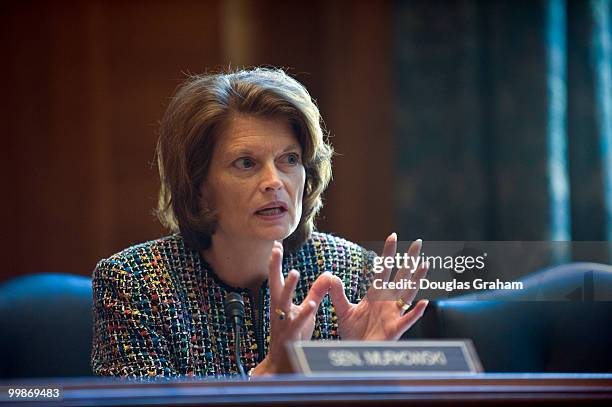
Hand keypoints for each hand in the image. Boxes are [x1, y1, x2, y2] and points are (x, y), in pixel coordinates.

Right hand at [251, 241, 331, 374]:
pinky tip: (311, 304)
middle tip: (275, 250)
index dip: (275, 262)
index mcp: (281, 303)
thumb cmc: (293, 334)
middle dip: (274, 267)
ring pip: (283, 302)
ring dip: (288, 287)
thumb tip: (328, 274)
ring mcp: (283, 322)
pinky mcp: (291, 335)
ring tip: (294, 272)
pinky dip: (304, 313)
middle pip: (275, 285)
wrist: (281, 364)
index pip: (277, 279)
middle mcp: (279, 310)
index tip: (276, 244)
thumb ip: (316, 292)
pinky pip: (298, 323)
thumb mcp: (306, 310)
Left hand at [328, 233, 428, 340]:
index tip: (392, 235)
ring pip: (408, 293)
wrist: (355, 352)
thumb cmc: (353, 332)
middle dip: (409, 260)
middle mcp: (387, 301)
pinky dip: (416, 312)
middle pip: (400, 276)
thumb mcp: (343, 310)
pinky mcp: (396, 329)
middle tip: (418, 242)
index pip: (383, 269)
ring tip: (424, 265)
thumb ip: (338, 293)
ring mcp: (393, 314)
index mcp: (376, 294)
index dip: (388, 253)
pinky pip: (408, 319)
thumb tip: (330, 276)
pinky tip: (424, 303)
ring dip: (416, 280)